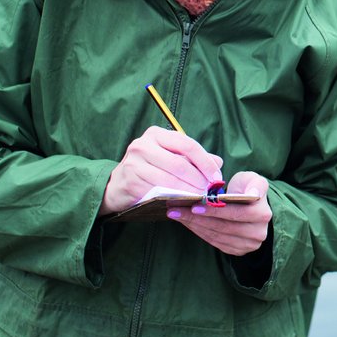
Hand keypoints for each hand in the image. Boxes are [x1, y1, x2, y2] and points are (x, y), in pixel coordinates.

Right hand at [100, 126, 223, 215]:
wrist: (117, 185)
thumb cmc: (150, 169)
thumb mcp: (170, 157)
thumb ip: (193, 158)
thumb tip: (218, 162)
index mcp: (157, 134)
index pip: (188, 145)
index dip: (205, 162)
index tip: (217, 177)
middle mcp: (143, 144)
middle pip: (180, 163)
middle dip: (199, 179)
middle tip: (211, 191)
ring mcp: (134, 162)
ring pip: (171, 178)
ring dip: (190, 190)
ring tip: (201, 198)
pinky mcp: (131, 181)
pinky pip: (159, 191)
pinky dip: (175, 197)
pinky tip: (185, 202)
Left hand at [167, 171, 272, 255]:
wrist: (252, 207)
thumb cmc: (248, 189)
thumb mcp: (253, 180)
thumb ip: (255, 183)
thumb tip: (252, 193)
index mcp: (263, 214)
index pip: (237, 214)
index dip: (215, 211)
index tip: (194, 206)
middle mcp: (258, 232)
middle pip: (223, 227)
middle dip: (197, 219)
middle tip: (176, 211)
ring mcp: (248, 244)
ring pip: (217, 236)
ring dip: (194, 226)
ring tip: (177, 215)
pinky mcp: (238, 251)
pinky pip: (215, 242)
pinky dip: (199, 232)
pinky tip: (187, 223)